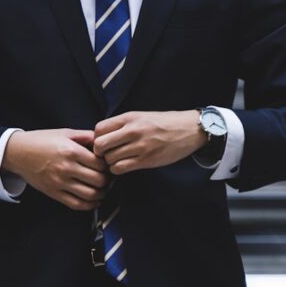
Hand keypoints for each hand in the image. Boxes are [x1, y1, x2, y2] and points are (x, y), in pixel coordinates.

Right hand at [1, 129, 108, 210]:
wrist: (18, 152)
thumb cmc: (42, 140)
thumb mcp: (65, 133)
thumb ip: (86, 136)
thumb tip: (104, 141)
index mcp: (71, 151)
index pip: (100, 164)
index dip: (108, 166)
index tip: (108, 166)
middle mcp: (66, 168)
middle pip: (98, 180)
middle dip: (107, 180)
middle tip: (108, 178)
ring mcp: (60, 182)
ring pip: (90, 194)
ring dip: (101, 194)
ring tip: (103, 189)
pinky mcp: (54, 193)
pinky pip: (76, 204)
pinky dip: (89, 205)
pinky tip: (94, 201)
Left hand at [93, 110, 208, 174]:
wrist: (189, 129)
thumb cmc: (164, 123)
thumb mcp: (141, 116)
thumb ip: (122, 124)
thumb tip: (101, 136)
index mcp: (129, 117)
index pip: (98, 129)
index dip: (96, 138)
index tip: (103, 142)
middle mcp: (132, 131)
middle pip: (100, 145)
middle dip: (100, 152)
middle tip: (106, 154)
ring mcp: (140, 146)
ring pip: (109, 159)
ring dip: (110, 162)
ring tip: (117, 160)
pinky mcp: (146, 160)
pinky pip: (120, 168)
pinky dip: (118, 169)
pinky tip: (124, 166)